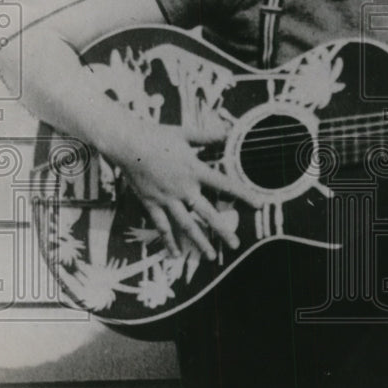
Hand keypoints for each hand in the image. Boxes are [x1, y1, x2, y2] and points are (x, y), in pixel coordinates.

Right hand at [114, 117, 260, 259]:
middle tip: (235, 244)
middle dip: (223, 230)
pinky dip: (169, 241)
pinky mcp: (151, 204)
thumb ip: (208, 137)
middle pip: (207, 213)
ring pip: (186, 225)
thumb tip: (228, 131)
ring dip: (199, 242)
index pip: (224, 185)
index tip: (259, 205)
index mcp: (194, 170)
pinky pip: (162, 226)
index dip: (243, 195)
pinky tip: (175, 254)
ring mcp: (167, 199)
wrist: (127, 143)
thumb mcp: (185, 134)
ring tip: (211, 257)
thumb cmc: (157, 135)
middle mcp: (183, 188)